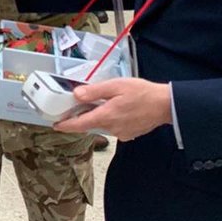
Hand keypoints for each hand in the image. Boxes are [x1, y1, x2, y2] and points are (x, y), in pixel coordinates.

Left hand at [54, 77, 172, 139]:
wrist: (165, 105)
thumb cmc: (142, 93)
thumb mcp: (115, 86)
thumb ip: (94, 91)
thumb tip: (77, 95)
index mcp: (106, 116)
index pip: (80, 124)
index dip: (66, 125)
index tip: (56, 125)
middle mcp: (112, 127)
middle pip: (91, 123)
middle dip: (84, 115)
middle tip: (82, 104)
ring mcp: (121, 133)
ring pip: (103, 125)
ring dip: (100, 115)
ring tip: (108, 102)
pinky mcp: (129, 134)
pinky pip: (114, 127)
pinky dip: (112, 119)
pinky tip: (121, 109)